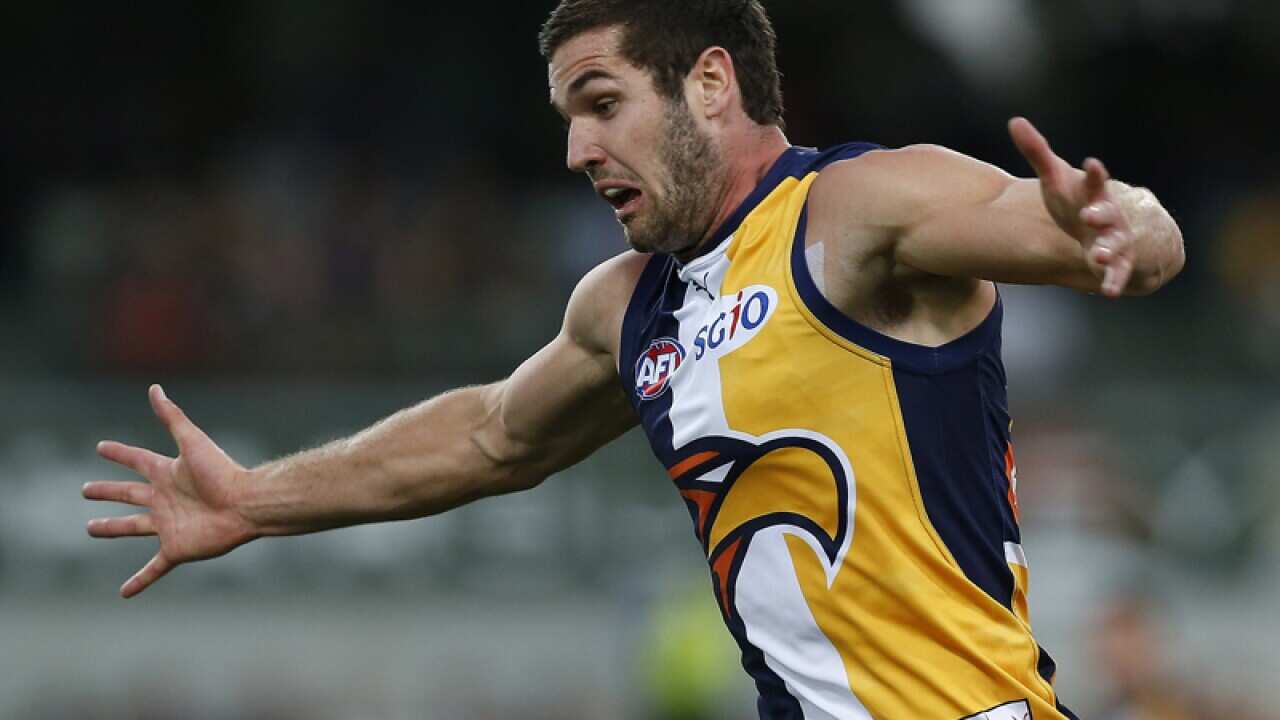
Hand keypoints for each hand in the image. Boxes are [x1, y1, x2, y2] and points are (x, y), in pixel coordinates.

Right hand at [84, 385, 256, 597]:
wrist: (246, 503)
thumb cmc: (222, 471)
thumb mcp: (192, 441)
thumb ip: (172, 417)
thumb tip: (154, 388)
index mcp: (167, 472)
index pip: (136, 459)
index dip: (119, 453)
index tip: (100, 447)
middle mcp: (165, 498)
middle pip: (129, 493)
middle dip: (108, 491)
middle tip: (85, 489)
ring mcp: (169, 524)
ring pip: (133, 527)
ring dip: (113, 528)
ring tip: (91, 529)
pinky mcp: (177, 548)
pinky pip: (154, 567)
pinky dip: (140, 581)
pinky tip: (124, 593)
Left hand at [1008, 116, 1134, 296]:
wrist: (1102, 228)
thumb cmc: (1073, 200)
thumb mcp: (1054, 178)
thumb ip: (1037, 152)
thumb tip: (1015, 122)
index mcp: (1094, 193)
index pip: (1096, 181)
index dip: (1095, 174)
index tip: (1092, 164)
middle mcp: (1109, 215)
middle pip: (1108, 213)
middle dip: (1102, 213)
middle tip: (1090, 215)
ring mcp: (1114, 240)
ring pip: (1116, 244)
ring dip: (1109, 249)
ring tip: (1099, 256)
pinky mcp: (1115, 262)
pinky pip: (1117, 273)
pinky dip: (1114, 281)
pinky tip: (1108, 292)